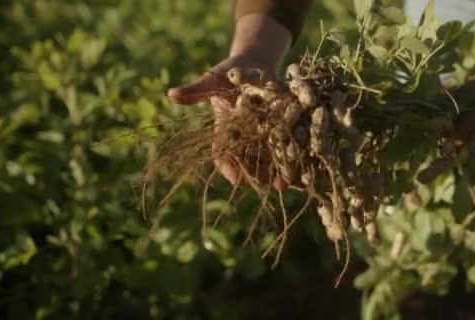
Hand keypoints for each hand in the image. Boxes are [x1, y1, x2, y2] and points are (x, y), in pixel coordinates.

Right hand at [167, 14, 290, 188]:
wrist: (255, 62)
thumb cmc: (231, 70)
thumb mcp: (214, 79)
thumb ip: (196, 90)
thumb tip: (171, 94)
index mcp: (225, 129)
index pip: (223, 153)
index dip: (228, 167)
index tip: (235, 178)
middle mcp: (244, 136)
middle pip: (249, 162)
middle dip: (258, 175)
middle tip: (269, 186)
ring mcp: (262, 134)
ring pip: (268, 158)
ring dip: (277, 171)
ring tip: (287, 182)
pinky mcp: (280, 127)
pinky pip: (286, 144)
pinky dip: (294, 154)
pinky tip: (303, 164)